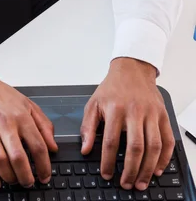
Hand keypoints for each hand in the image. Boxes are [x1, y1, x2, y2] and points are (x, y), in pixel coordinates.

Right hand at [0, 68, 57, 188]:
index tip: (45, 176)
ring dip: (10, 177)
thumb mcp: (27, 104)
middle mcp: (5, 124)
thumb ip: (44, 124)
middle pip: (19, 158)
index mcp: (21, 116)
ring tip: (14, 181)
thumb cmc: (1, 95)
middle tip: (29, 182)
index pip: (38, 146)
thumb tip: (53, 147)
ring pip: (0, 162)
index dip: (44, 166)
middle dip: (27, 176)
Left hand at [80, 58, 174, 190]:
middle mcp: (134, 111)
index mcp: (115, 108)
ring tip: (141, 182)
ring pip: (153, 145)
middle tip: (127, 184)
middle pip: (135, 146)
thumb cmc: (112, 88)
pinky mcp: (162, 114)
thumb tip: (85, 148)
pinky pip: (167, 139)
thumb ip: (88, 126)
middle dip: (131, 170)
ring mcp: (151, 113)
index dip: (108, 161)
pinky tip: (157, 168)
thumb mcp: (93, 103)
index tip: (107, 174)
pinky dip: (165, 157)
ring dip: (148, 168)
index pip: (111, 141)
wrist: (132, 69)